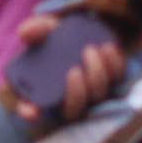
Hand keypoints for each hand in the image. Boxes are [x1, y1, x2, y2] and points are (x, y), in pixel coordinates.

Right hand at [1, 10, 129, 124]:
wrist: (83, 30)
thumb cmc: (58, 36)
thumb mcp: (45, 29)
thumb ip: (35, 30)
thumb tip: (24, 32)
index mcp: (41, 91)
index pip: (30, 111)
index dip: (29, 113)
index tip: (33, 111)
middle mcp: (67, 100)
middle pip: (73, 110)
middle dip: (76, 93)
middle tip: (75, 68)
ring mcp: (91, 94)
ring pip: (97, 98)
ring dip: (96, 77)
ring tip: (92, 50)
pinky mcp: (112, 82)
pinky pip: (117, 81)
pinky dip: (114, 66)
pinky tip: (107, 47)